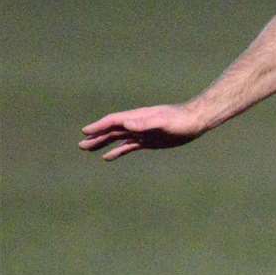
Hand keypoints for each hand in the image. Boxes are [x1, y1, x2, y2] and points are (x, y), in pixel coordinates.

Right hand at [79, 104, 206, 159]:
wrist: (195, 122)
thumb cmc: (180, 120)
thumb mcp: (163, 122)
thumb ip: (145, 123)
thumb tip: (125, 123)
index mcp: (137, 117)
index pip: (113, 121)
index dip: (99, 126)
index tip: (85, 132)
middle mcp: (136, 124)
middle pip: (112, 130)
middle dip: (96, 137)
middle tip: (81, 145)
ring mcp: (142, 133)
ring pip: (117, 138)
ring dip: (103, 144)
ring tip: (88, 149)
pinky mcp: (148, 141)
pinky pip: (129, 146)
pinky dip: (118, 151)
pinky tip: (108, 157)